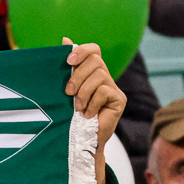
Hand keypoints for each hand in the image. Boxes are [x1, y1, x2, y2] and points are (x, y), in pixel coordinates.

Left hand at [62, 39, 125, 183]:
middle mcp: (104, 77)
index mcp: (91, 72)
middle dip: (78, 75)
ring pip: (99, 75)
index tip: (68, 61)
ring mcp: (114, 88)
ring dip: (83, 92)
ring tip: (77, 108)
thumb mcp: (64, 91)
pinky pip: (104, 91)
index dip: (82, 51)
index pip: (93, 50)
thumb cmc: (69, 118)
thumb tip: (65, 39)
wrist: (80, 143)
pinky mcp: (120, 100)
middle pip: (95, 60)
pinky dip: (92, 103)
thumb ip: (66, 68)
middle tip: (68, 93)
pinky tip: (88, 114)